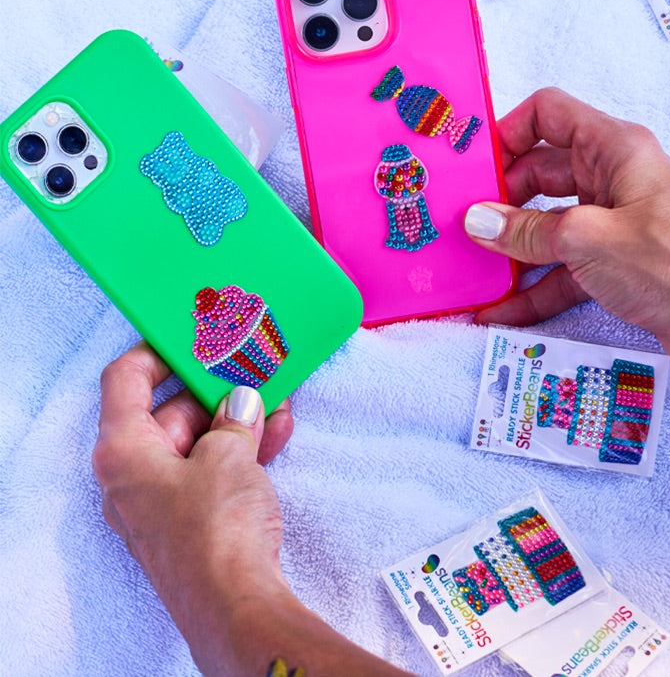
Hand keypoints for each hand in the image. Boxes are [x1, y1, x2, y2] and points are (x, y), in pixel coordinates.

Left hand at [93, 343, 410, 675]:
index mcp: (122, 450)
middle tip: (252, 370)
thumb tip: (242, 403)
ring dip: (236, 420)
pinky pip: (209, 471)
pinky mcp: (187, 522)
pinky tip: (277, 433)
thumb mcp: (228, 454)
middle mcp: (131, 475)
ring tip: (277, 399)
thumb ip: (233, 418)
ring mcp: (159, 501)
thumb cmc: (215, 527)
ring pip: (195, 442)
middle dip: (214, 390)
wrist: (236, 605)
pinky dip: (239, 451)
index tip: (188, 335)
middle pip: (167, 411)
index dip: (155, 350)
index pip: (124, 380)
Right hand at [464, 88, 669, 369]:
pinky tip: (499, 310)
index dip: (508, 133)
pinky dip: (532, 286)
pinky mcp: (609, 259)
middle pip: (538, 173)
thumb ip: (526, 230)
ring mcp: (609, 219)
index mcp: (611, 148)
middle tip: (463, 222)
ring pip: (545, 223)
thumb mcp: (584, 239)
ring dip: (511, 248)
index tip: (476, 165)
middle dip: (499, 199)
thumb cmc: (666, 262)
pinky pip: (559, 265)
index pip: (548, 115)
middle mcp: (609, 176)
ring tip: (472, 266)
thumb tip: (479, 221)